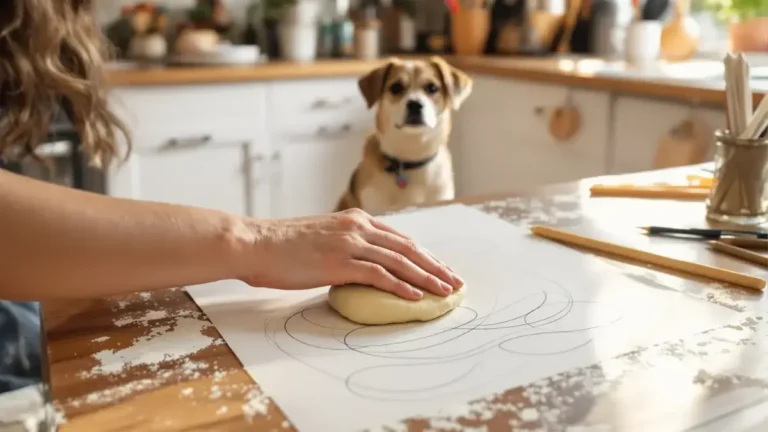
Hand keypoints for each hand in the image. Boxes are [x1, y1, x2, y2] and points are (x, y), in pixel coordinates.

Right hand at [241, 209, 463, 299]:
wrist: (255, 242)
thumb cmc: (281, 245)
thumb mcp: (321, 237)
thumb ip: (345, 246)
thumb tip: (360, 265)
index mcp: (355, 220)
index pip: (400, 238)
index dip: (424, 255)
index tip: (440, 268)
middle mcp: (358, 228)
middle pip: (408, 248)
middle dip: (435, 265)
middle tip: (455, 282)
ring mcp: (350, 243)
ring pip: (400, 261)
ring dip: (427, 277)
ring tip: (446, 291)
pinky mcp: (340, 262)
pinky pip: (379, 275)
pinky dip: (401, 286)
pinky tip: (416, 296)